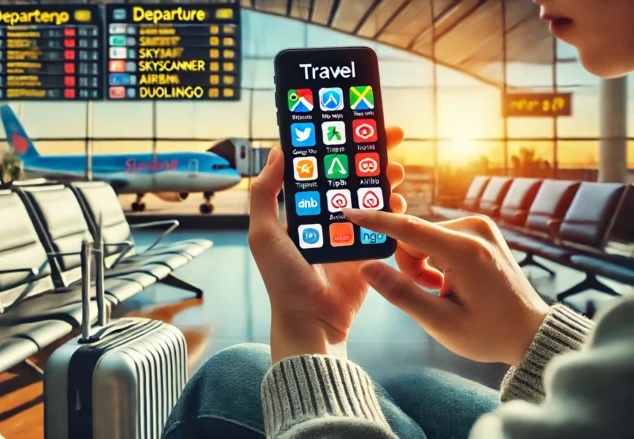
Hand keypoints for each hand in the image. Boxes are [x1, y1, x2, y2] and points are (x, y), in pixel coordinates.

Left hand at [249, 127, 405, 363]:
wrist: (312, 320)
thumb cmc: (283, 280)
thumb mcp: (264, 233)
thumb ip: (265, 194)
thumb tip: (276, 153)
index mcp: (302, 211)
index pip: (321, 169)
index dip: (337, 146)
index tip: (351, 124)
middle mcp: (327, 219)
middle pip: (352, 178)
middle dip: (371, 156)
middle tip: (389, 135)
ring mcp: (349, 234)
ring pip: (372, 197)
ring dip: (384, 179)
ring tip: (395, 167)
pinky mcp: (368, 251)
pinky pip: (385, 225)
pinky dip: (394, 211)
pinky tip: (399, 199)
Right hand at [342, 210, 549, 365]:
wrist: (529, 331)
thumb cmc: (488, 332)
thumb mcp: (440, 322)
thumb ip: (400, 293)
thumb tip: (366, 268)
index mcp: (466, 252)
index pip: (409, 229)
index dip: (376, 222)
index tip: (349, 211)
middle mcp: (474, 230)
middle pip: (414, 236)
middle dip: (409, 264)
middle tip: (427, 291)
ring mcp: (479, 227)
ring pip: (423, 237)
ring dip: (421, 263)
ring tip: (440, 289)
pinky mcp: (478, 230)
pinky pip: (437, 237)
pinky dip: (434, 258)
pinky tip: (449, 280)